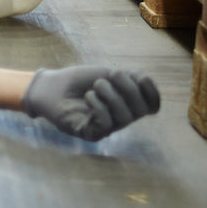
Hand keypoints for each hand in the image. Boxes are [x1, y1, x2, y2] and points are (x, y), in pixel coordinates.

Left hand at [21, 66, 159, 140]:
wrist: (53, 86)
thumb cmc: (81, 80)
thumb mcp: (110, 73)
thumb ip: (131, 77)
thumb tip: (144, 80)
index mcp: (129, 103)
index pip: (153, 105)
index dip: (152, 91)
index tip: (138, 76)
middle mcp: (121, 118)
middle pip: (140, 110)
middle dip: (129, 89)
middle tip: (111, 74)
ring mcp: (106, 128)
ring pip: (125, 119)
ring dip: (112, 96)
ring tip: (96, 85)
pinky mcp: (90, 134)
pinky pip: (105, 126)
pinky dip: (99, 107)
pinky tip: (88, 96)